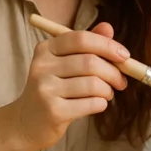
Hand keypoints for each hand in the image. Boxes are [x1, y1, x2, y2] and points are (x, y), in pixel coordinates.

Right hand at [9, 22, 129, 150]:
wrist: (26, 123)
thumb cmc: (53, 89)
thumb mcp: (65, 63)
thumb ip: (87, 45)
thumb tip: (108, 28)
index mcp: (46, 49)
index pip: (82, 39)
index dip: (107, 45)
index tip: (124, 56)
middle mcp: (42, 66)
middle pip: (90, 62)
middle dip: (114, 72)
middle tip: (121, 82)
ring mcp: (45, 89)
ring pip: (93, 84)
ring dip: (108, 90)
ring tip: (107, 94)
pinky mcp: (53, 111)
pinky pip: (91, 103)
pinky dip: (101, 104)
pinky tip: (97, 104)